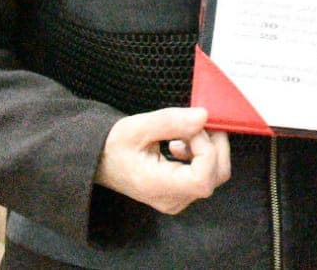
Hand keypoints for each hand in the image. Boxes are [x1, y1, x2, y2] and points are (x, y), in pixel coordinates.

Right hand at [94, 107, 231, 214]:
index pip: (202, 179)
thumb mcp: (137, 127)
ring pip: (215, 173)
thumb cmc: (113, 146)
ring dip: (208, 147)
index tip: (191, 130)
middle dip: (214, 144)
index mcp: (158, 187)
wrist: (99, 161)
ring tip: (183, 135)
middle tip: (194, 125)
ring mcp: (178, 199)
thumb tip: (204, 116)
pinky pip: (206, 173)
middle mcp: (171, 199)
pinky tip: (181, 144)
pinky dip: (203, 153)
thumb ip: (171, 122)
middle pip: (216, 175)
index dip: (206, 150)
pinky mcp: (181, 192)